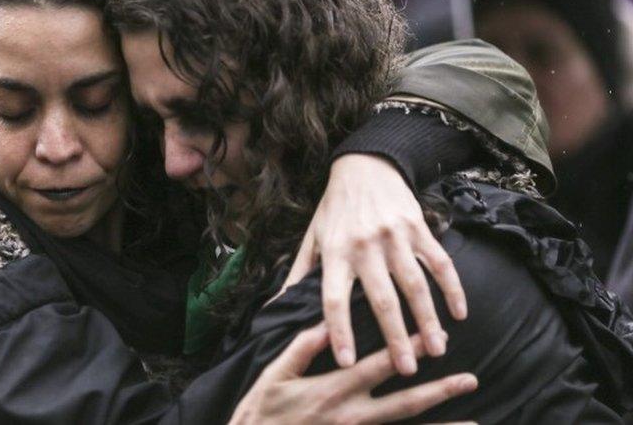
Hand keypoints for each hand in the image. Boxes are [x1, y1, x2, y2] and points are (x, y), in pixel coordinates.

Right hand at [229, 324, 476, 424]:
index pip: (380, 365)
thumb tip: (328, 323)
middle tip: (470, 379)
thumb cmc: (261, 411)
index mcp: (333, 389)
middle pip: (405, 402)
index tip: (436, 337)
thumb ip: (303, 348)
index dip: (409, 349)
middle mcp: (352, 416)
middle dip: (440, 390)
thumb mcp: (275, 374)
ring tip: (476, 424)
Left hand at [278, 154, 466, 374]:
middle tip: (406, 369)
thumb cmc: (334, 208)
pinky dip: (452, 288)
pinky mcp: (418, 228)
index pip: (334, 299)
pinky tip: (459, 313)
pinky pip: (439, 262)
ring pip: (413, 285)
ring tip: (436, 349)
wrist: (365, 165)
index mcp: (334, 252)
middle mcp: (364, 246)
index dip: (338, 331)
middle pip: (380, 299)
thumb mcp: (312, 237)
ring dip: (427, 319)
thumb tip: (276, 306)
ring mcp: (394, 237)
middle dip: (394, 337)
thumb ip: (299, 273)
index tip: (346, 362)